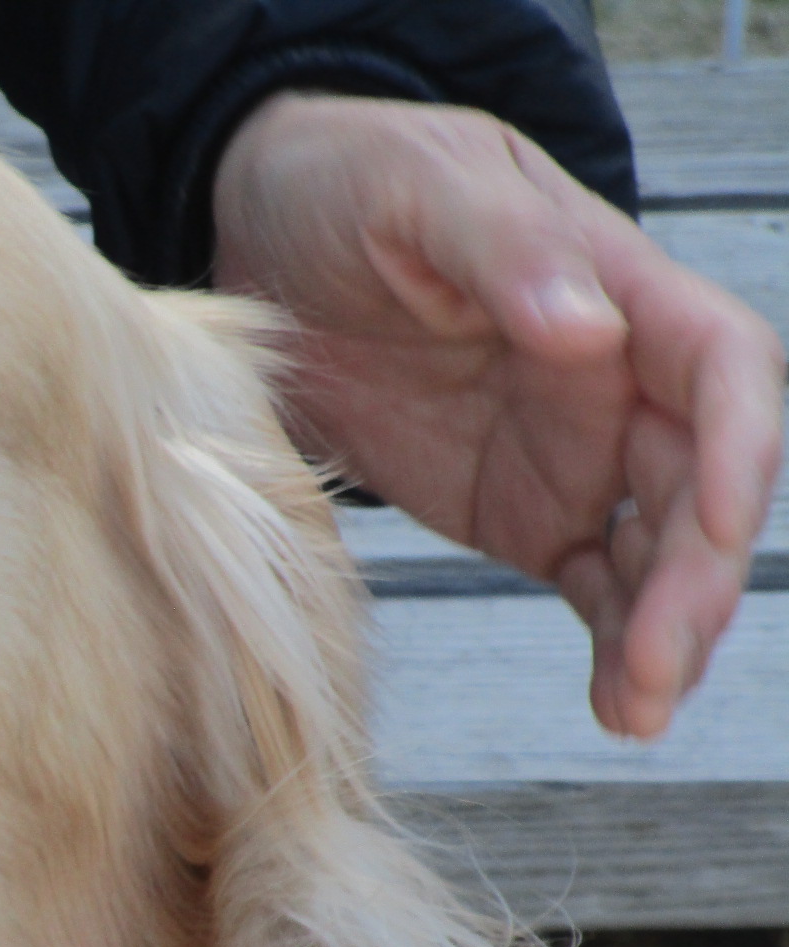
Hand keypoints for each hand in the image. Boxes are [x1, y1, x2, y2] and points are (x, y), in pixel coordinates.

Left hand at [212, 92, 784, 738]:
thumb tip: (588, 328)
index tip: (715, 519)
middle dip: (695, 578)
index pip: (720, 365)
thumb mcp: (411, 188)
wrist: (260, 240)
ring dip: (662, 632)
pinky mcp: (523, 512)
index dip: (738, 444)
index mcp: (613, 286)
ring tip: (634, 710)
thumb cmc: (345, 185)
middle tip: (658, 664)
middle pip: (699, 484)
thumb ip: (501, 249)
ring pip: (657, 553)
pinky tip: (615, 704)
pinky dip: (612, 644)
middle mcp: (614, 380)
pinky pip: (594, 586)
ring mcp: (573, 453)